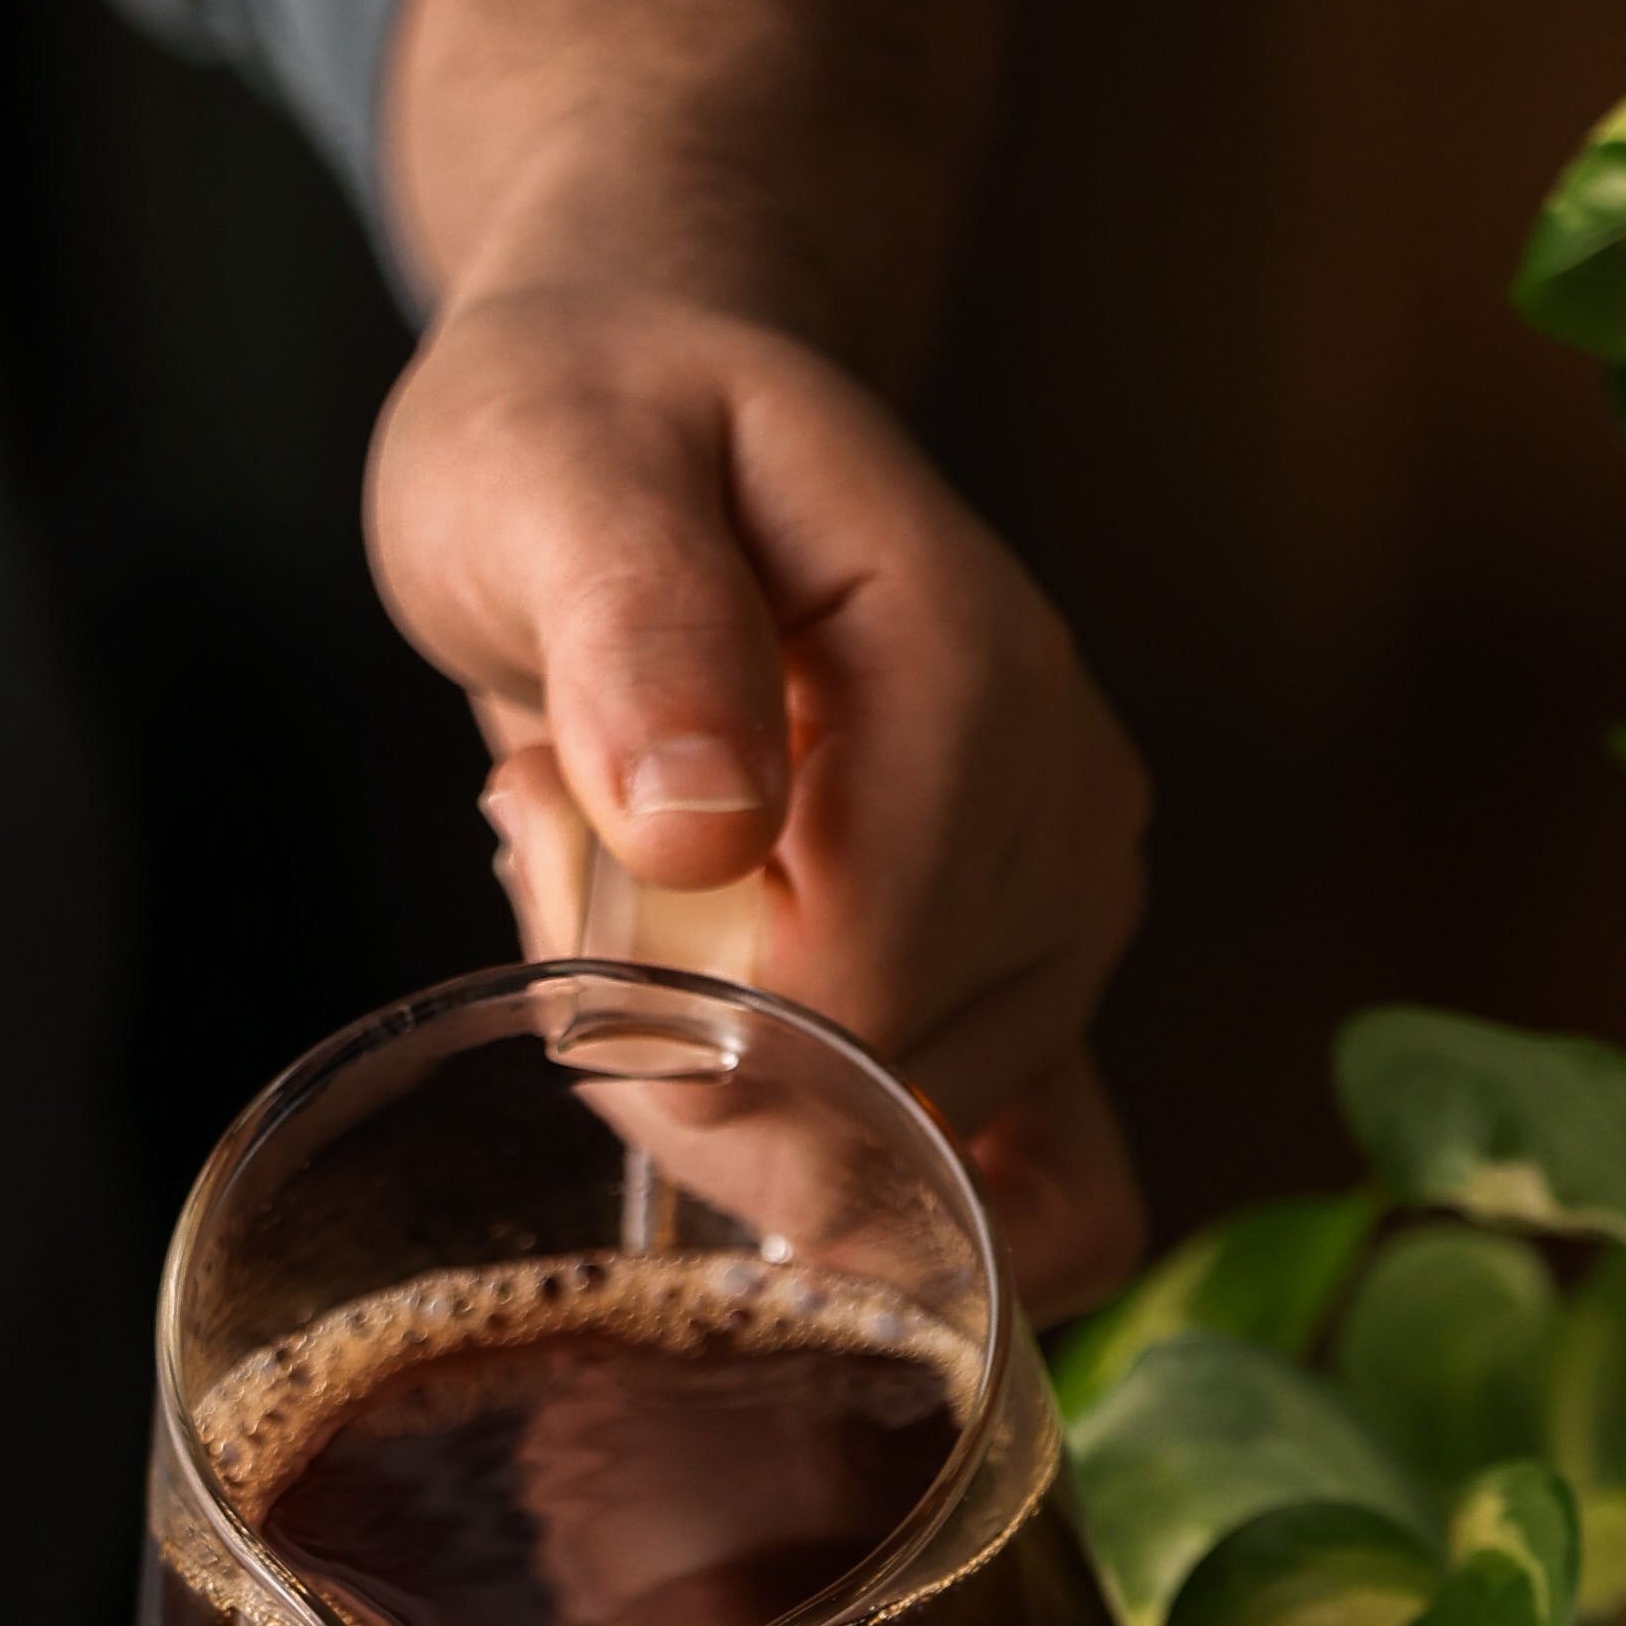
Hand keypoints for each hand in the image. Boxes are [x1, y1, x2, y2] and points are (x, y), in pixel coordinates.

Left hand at [369, 281, 1148, 1315]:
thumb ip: (628, 619)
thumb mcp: (548, 471)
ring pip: (917, 1154)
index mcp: (977, 671)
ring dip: (735, 1087)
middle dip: (691, 1047)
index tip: (551, 857)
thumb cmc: (597, 438)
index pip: (866, 976)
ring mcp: (1077, 912)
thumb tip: (702, 823)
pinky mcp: (1050, 991)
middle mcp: (1070, 807)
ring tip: (647, 898)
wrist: (659, 438)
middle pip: (889, 1082)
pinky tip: (739, 1023)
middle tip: (576, 862)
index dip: (680, 1006)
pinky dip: (836, 1157)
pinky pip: (1006, 1187)